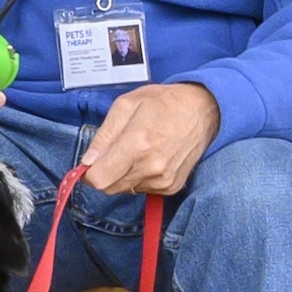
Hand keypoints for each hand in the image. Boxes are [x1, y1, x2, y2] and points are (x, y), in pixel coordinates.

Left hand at [80, 81, 218, 197]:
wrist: (203, 110)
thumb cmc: (164, 102)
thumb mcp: (126, 105)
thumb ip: (103, 136)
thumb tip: (88, 161)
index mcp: (137, 145)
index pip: (100, 180)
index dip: (89, 173)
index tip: (91, 163)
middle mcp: (151, 167)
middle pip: (110, 187)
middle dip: (106, 172)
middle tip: (116, 151)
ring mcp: (163, 179)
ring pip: (126, 189)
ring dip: (123, 174)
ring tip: (138, 149)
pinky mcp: (171, 186)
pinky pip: (143, 189)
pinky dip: (140, 176)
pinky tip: (150, 157)